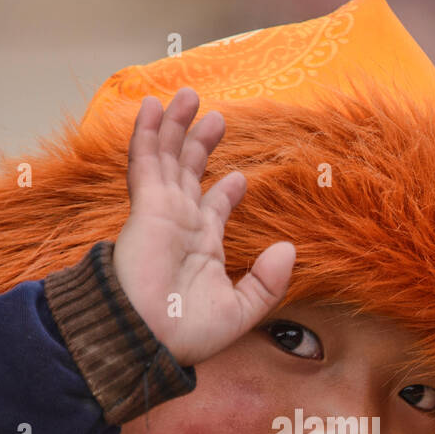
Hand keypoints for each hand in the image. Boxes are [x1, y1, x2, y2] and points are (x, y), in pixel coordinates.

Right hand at [111, 86, 295, 368]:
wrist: (148, 338)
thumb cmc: (187, 334)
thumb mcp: (241, 310)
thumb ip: (267, 281)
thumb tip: (288, 249)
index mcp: (202, 248)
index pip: (214, 208)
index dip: (228, 190)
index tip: (241, 177)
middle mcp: (182, 226)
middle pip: (191, 173)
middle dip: (202, 144)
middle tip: (217, 117)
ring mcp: (162, 213)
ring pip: (168, 158)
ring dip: (176, 126)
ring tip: (187, 95)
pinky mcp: (146, 206)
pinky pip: (146, 161)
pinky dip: (148, 133)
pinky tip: (153, 107)